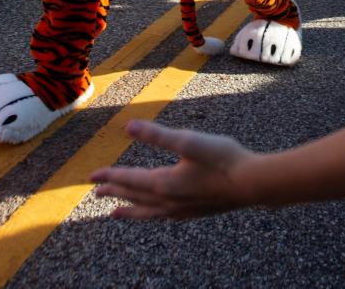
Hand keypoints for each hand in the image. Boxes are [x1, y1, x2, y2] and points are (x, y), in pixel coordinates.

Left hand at [91, 119, 257, 218]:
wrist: (252, 183)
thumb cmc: (222, 159)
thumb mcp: (187, 141)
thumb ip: (157, 135)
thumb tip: (128, 126)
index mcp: (163, 183)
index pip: (128, 180)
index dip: (109, 177)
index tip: (91, 177)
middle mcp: (168, 201)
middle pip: (134, 197)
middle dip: (114, 193)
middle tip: (96, 193)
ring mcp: (181, 210)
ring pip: (146, 212)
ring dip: (129, 210)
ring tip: (114, 213)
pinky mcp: (194, 212)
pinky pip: (162, 217)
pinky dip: (150, 215)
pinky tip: (156, 213)